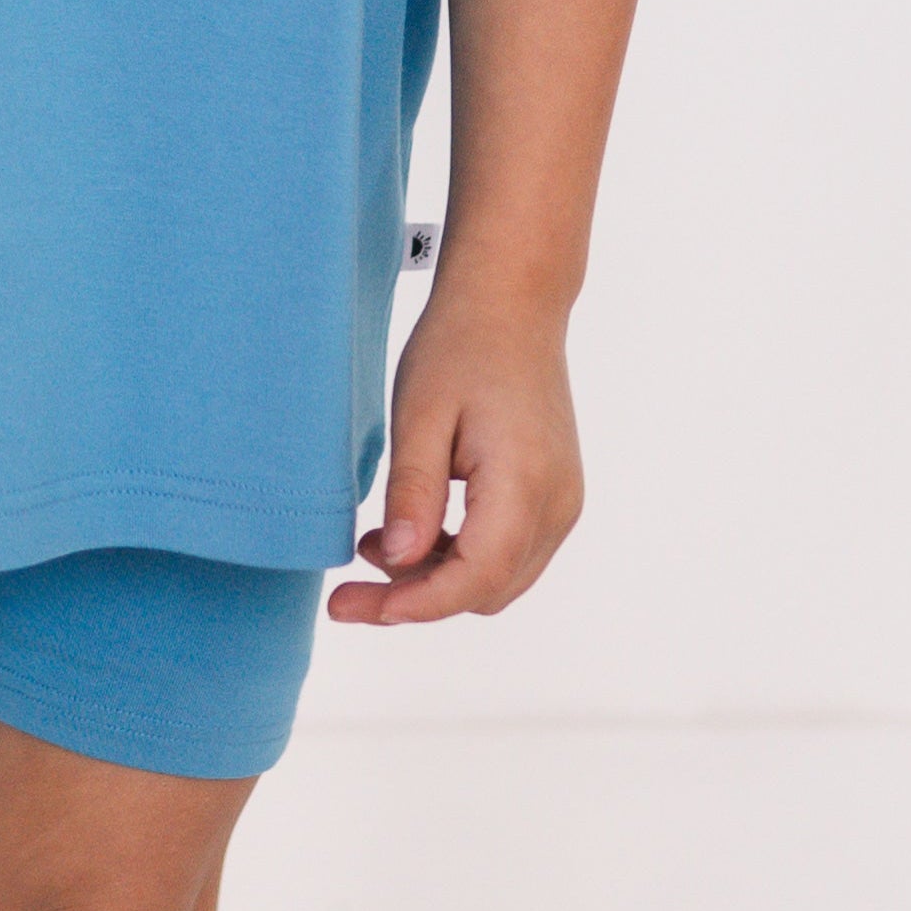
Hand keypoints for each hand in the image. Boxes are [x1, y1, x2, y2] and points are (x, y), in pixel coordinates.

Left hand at [327, 287, 583, 624]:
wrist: (512, 303)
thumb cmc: (461, 345)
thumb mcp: (419, 414)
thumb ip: (412, 492)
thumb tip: (397, 564)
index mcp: (526, 484)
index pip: (474, 580)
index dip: (414, 605)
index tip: (356, 607)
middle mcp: (557, 504)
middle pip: (487, 590)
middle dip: (417, 598)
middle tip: (349, 585)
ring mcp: (561, 502)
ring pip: (498, 578)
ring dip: (436, 577)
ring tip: (372, 546)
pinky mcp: (552, 494)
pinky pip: (507, 551)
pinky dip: (458, 555)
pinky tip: (410, 530)